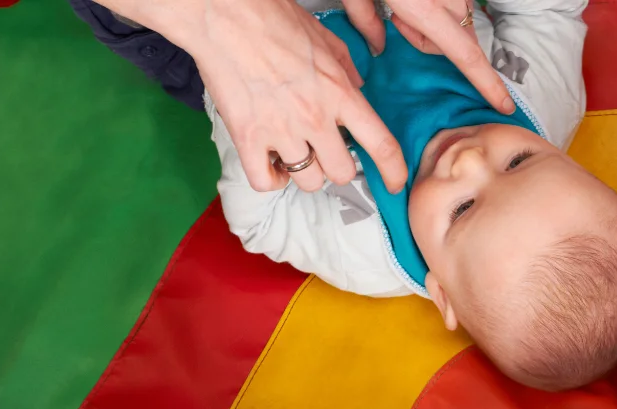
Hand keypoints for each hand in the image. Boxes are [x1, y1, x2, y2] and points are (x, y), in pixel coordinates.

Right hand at [168, 0, 406, 193]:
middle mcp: (314, 117)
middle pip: (342, 173)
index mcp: (339, 92)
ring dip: (304, 172)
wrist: (222, 12)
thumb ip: (345, 68)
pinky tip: (270, 163)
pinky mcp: (247, 137)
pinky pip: (266, 182)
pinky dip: (271, 179)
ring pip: (308, 181)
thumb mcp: (324, 38)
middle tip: (325, 152)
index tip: (394, 183)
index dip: (393, 171)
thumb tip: (357, 86)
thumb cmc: (270, 16)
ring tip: (294, 152)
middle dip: (337, 166)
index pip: (381, 144)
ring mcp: (280, 130)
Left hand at [340, 0, 512, 110]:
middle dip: (430, 42)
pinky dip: (439, 5)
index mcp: (424, 8)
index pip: (466, 56)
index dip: (487, 84)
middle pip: (459, 42)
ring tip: (405, 2)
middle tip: (399, 22)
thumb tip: (378, 46)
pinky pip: (457, 2)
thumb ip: (367, 22)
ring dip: (435, 22)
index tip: (504, 104)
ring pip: (458, 21)